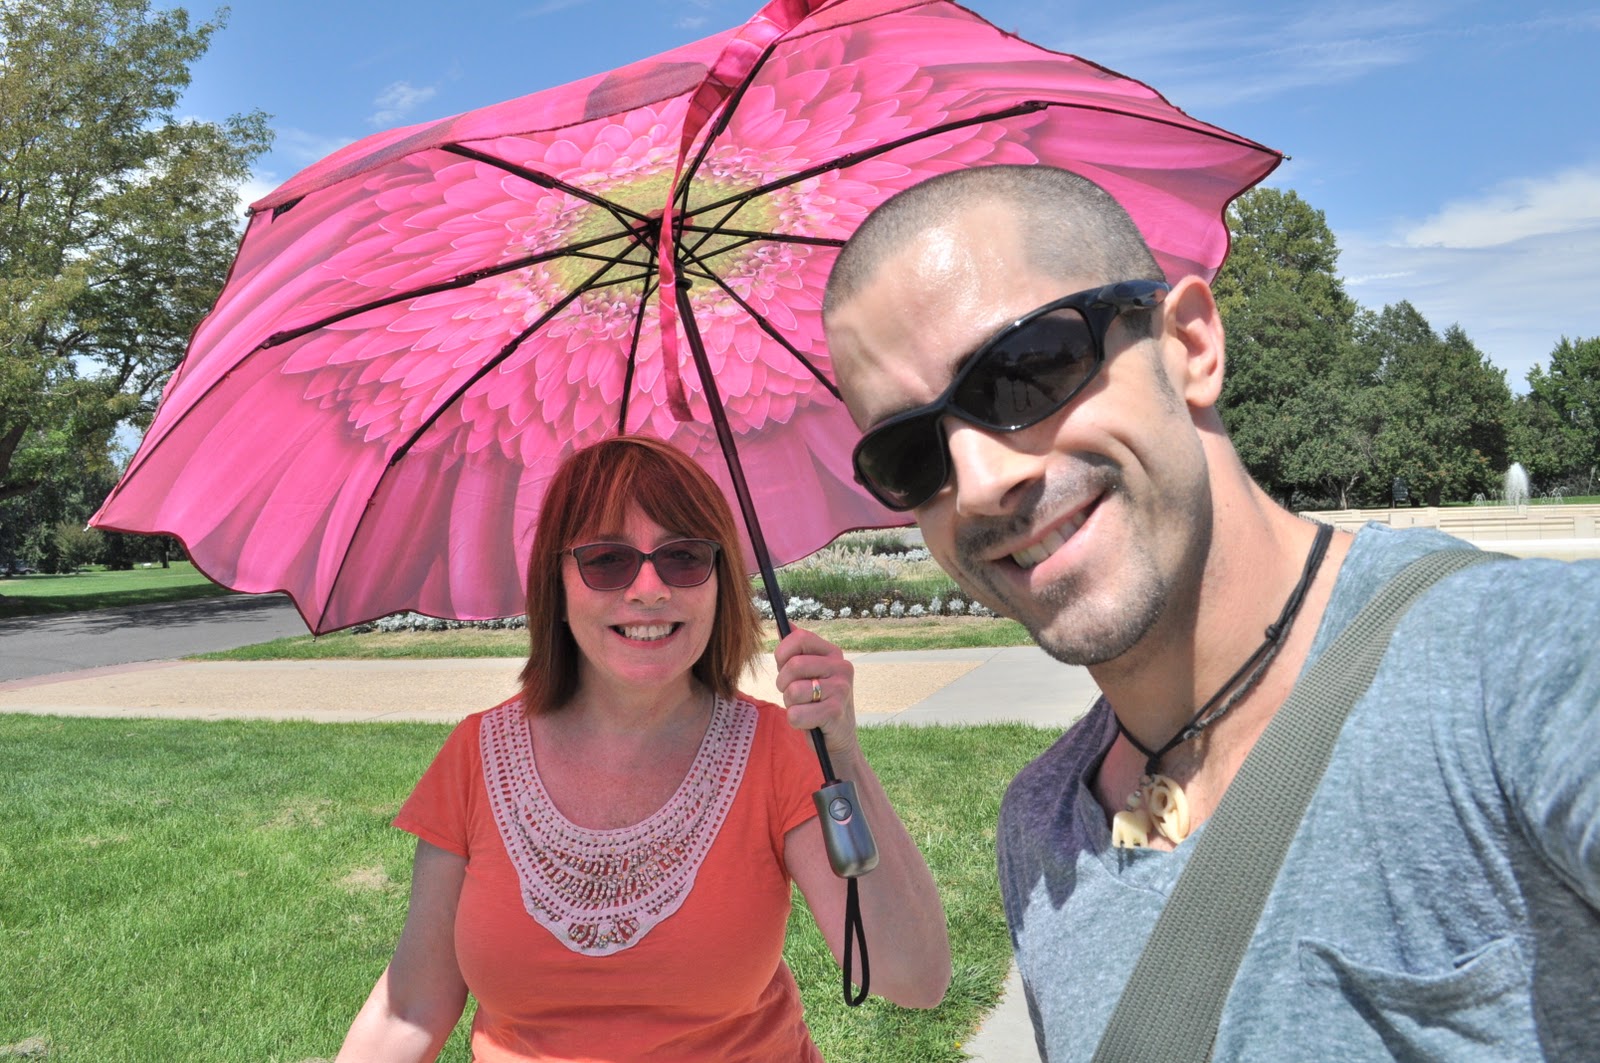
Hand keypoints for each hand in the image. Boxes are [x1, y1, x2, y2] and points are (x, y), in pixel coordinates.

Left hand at [773, 626, 857, 756]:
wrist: (839, 737)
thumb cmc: (818, 702)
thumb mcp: (809, 673)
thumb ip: (797, 650)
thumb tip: (784, 624)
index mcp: (833, 653)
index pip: (799, 638)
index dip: (782, 653)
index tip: (783, 668)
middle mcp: (841, 667)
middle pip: (793, 666)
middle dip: (783, 684)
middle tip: (792, 694)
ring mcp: (841, 689)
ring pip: (793, 691)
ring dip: (790, 704)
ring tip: (803, 707)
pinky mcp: (836, 712)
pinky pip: (797, 714)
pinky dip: (795, 721)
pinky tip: (809, 722)